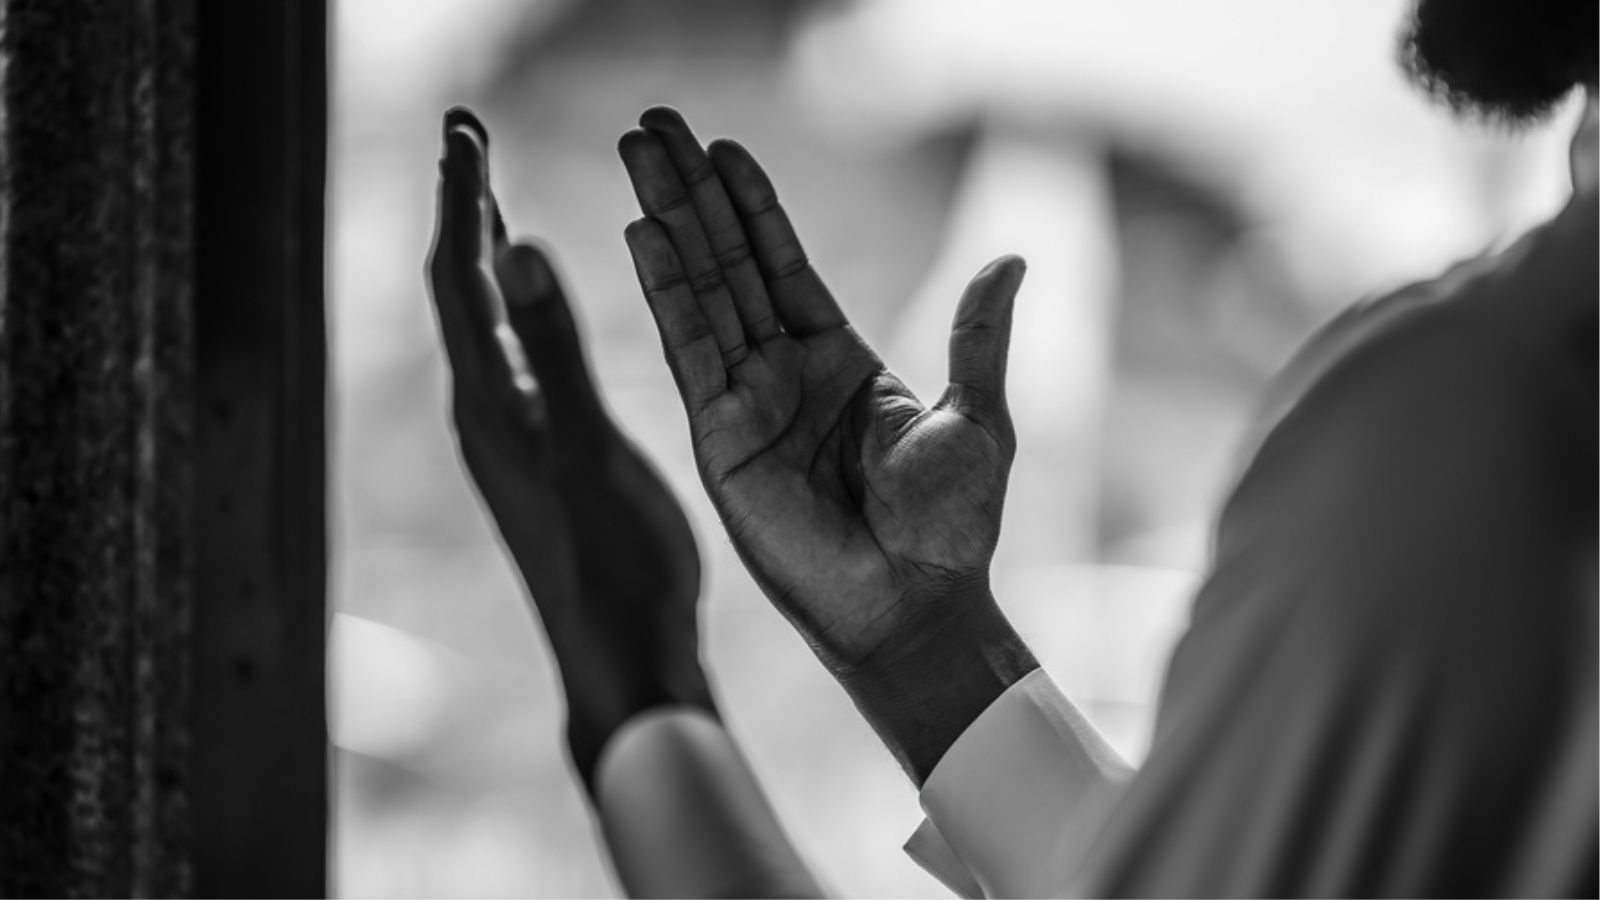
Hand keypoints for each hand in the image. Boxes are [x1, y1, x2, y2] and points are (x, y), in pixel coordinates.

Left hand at [427, 109, 712, 788]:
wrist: (622, 655)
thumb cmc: (615, 563)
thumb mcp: (586, 449)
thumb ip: (553, 348)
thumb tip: (509, 249)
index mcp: (493, 405)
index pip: (460, 279)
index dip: (462, 200)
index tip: (464, 131)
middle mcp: (484, 415)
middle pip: (456, 292)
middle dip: (462, 212)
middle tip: (465, 141)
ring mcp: (505, 437)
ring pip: (478, 325)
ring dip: (479, 256)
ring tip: (486, 202)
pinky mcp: (532, 455)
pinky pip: (506, 356)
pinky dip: (509, 307)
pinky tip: (524, 307)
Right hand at [618, 108, 1036, 780]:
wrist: (920, 606)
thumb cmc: (953, 528)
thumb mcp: (977, 416)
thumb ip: (976, 335)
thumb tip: (1013, 256)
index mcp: (838, 360)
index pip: (782, 262)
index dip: (751, 205)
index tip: (720, 145)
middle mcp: (783, 372)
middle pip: (728, 262)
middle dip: (692, 192)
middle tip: (652, 125)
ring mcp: (746, 403)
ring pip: (701, 292)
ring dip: (668, 221)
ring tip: (635, 153)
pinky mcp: (721, 440)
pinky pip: (690, 352)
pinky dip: (667, 292)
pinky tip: (643, 235)